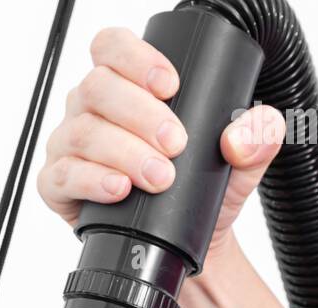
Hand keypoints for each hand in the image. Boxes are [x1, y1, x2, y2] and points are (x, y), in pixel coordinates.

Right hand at [37, 27, 284, 263]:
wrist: (187, 249)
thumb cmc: (201, 195)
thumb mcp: (241, 164)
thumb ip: (258, 138)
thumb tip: (244, 133)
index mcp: (123, 85)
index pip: (113, 48)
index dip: (136, 58)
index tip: (171, 85)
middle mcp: (90, 110)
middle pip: (97, 88)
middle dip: (139, 114)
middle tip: (176, 144)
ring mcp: (70, 147)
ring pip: (82, 132)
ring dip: (123, 152)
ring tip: (158, 177)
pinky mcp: (59, 188)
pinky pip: (62, 176)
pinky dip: (91, 181)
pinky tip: (119, 189)